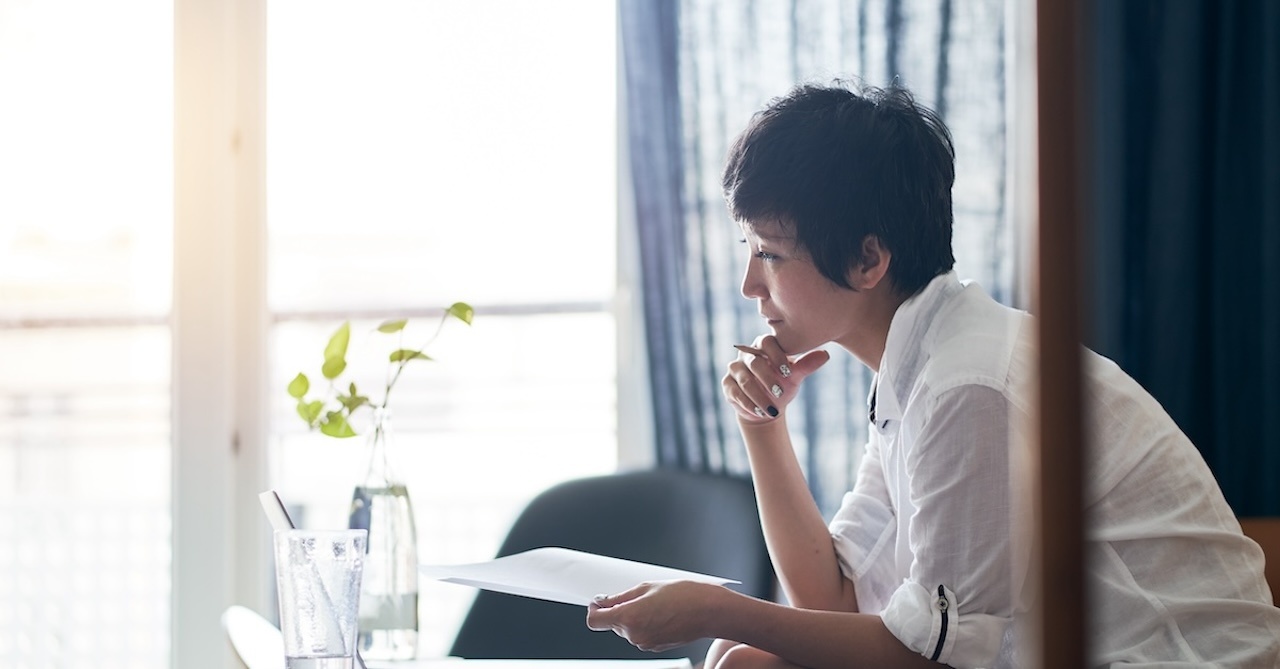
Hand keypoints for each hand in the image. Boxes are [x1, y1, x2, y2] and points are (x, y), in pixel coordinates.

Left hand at [585, 580, 720, 652]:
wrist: (710, 612)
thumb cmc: (685, 596)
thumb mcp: (648, 587)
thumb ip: (621, 596)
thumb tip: (604, 601)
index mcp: (630, 618)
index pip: (594, 621)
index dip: (594, 609)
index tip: (599, 601)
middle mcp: (634, 635)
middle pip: (611, 623)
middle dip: (618, 609)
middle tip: (635, 595)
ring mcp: (644, 643)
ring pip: (626, 628)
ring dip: (632, 616)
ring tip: (653, 603)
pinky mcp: (654, 646)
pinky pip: (640, 634)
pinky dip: (644, 624)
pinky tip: (659, 613)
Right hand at [722, 335, 829, 423]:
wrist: (768, 405)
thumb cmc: (782, 384)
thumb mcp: (795, 376)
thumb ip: (806, 364)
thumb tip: (825, 354)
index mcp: (763, 346)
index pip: (766, 342)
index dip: (776, 356)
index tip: (788, 372)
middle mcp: (746, 355)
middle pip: (754, 363)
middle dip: (768, 379)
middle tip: (780, 393)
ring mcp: (734, 369)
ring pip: (745, 381)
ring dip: (759, 397)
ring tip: (772, 410)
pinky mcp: (727, 384)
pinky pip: (736, 393)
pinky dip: (749, 404)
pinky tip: (760, 412)